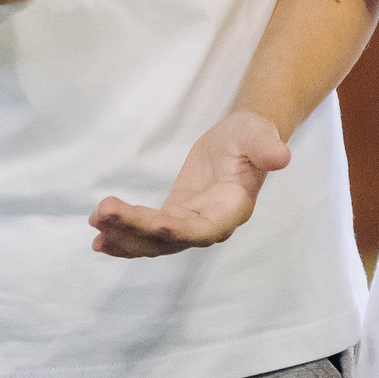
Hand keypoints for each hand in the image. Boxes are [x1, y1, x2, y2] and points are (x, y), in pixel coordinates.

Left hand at [88, 109, 290, 257]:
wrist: (240, 142)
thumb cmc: (251, 137)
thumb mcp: (259, 135)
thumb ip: (268, 147)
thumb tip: (282, 156)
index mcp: (232, 209)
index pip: (205, 228)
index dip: (183, 230)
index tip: (157, 224)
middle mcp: (209, 225)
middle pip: (171, 238)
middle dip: (137, 229)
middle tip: (104, 212)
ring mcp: (189, 225)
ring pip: (154, 242)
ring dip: (124, 236)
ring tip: (96, 221)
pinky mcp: (174, 218)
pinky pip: (147, 235)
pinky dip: (124, 237)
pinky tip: (99, 238)